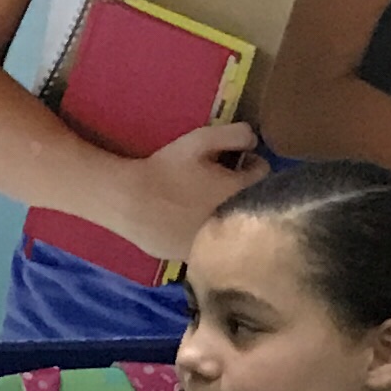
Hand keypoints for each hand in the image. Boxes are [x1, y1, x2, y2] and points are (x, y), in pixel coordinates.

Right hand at [107, 118, 265, 261]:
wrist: (127, 201)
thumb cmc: (164, 169)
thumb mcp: (199, 140)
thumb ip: (234, 134)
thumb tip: (255, 140)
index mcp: (238, 191)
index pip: (263, 174)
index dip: (249, 164)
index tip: (235, 163)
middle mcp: (232, 221)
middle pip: (247, 202)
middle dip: (238, 192)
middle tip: (215, 183)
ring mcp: (212, 242)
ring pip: (228, 225)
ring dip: (222, 214)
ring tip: (199, 204)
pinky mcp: (192, 255)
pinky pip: (206, 243)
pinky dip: (202, 233)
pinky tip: (184, 222)